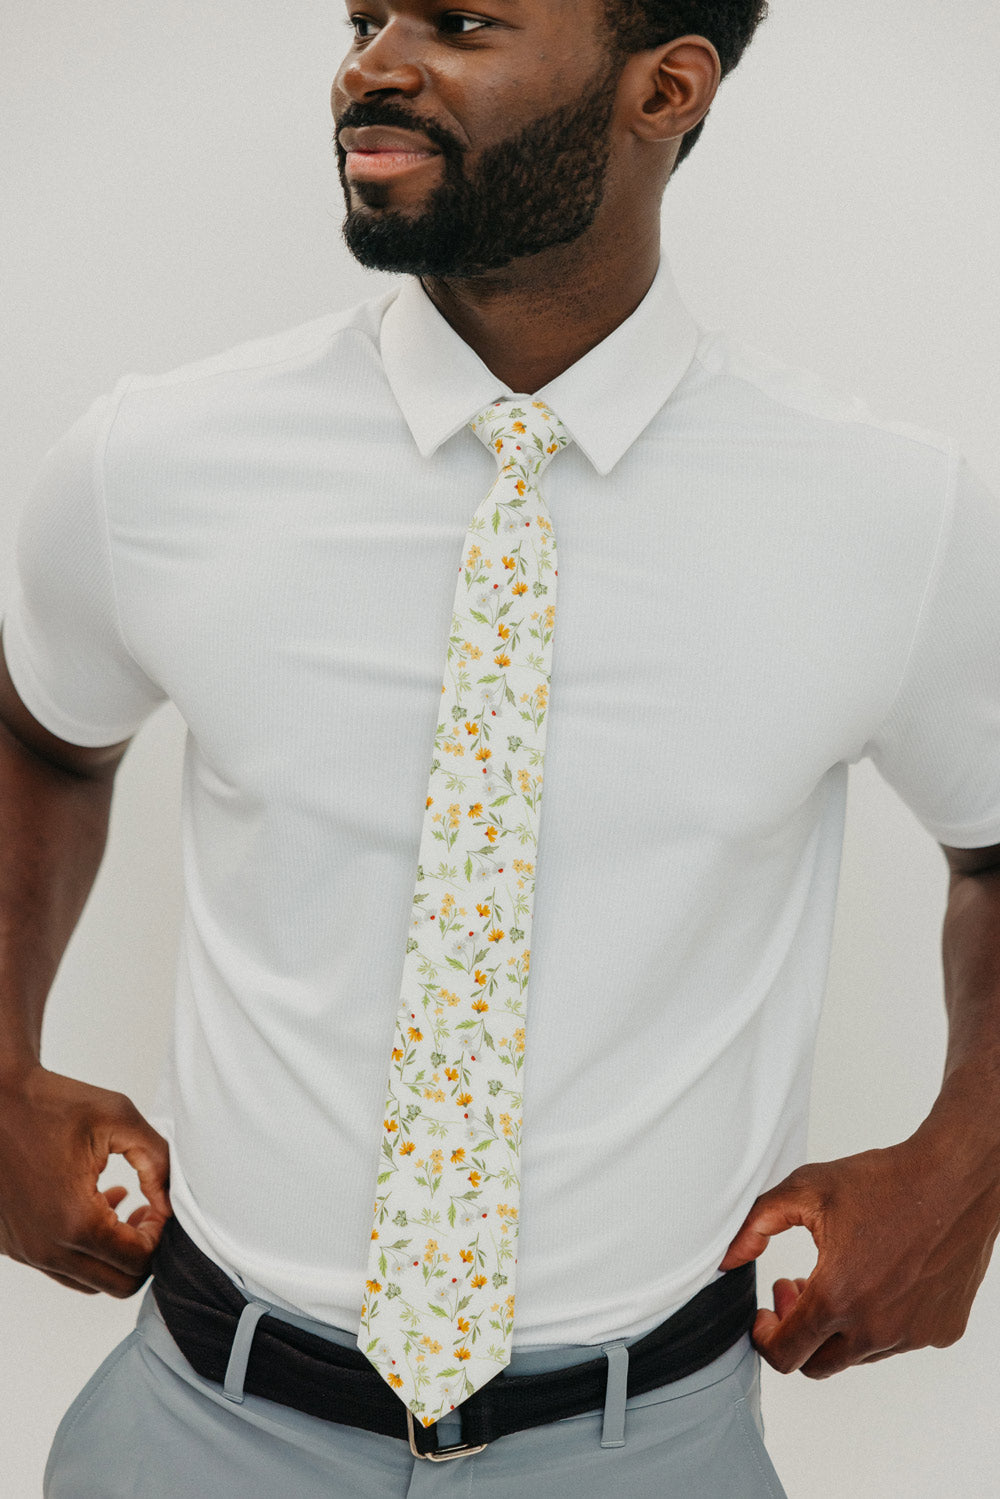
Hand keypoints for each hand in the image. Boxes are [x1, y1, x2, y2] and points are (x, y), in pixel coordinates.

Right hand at [0, 1065, 170, 1295]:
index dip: (160, 1236)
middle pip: (118, 1284)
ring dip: (114, 1252)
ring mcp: (26, 1250)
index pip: (138, 1262)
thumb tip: (169, 1205)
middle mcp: (46, 1247)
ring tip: (124, 1206)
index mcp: (75, 1221)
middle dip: (142, 1251)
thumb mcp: (120, 1119)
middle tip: (148, 1213)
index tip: (159, 1204)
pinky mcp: (13, 1245)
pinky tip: (95, 1204)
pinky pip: (60, 1266)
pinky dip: (85, 1248)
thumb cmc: (52, 1103)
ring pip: (89, 1281)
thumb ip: (157, 1163)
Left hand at [720, 1134, 999, 1377]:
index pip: (785, 1355)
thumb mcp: (805, 1190)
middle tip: (795, 1290)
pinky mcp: (941, 1331)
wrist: (954, 1179)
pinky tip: (878, 1278)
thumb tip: (726, 1259)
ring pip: (858, 1354)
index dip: (764, 1337)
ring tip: (837, 1276)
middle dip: (796, 1334)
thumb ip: (756, 1225)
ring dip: (838, 1326)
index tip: (766, 1313)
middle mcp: (876, 1328)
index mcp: (838, 1297)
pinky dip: (879, 1321)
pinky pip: (898, 1342)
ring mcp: (912, 1334)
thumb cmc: (883, 1181)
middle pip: (817, 1365)